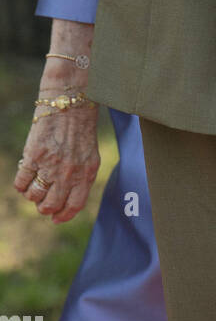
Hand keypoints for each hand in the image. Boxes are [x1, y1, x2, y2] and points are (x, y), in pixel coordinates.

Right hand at [13, 80, 99, 223]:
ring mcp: (50, 166)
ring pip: (33, 197)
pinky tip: (26, 173)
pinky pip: (20, 184)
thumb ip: (81, 179)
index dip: (63, 216)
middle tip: (43, 199)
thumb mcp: (90, 155)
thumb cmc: (80, 129)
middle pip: (50, 206)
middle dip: (45, 207)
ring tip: (36, 181)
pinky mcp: (33, 156)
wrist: (69, 101)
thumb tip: (66, 204)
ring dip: (32, 194)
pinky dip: (21, 184)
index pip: (73, 206)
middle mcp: (69, 173)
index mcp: (86, 173)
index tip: (56, 218)